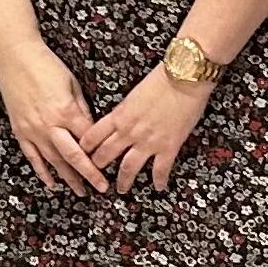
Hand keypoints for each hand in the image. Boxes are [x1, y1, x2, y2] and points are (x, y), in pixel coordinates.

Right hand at [0, 39, 107, 193]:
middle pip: (73, 157)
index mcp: (66, 111)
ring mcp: (33, 130)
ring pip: (53, 161)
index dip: (100, 154)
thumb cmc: (44, 64)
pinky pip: (32, 157)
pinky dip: (42, 172)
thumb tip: (91, 126)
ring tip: (79, 191)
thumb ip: (82, 108)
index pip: (88, 140)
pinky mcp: (21, 130)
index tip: (110, 164)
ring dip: (68, 178)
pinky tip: (51, 182)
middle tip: (100, 188)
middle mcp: (49, 125)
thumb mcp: (73, 84)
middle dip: (89, 175)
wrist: (16, 56)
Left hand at [77, 64, 216, 193]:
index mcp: (119, 115)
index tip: (82, 153)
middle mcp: (129, 131)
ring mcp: (148, 142)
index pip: (93, 135)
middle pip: (106, 155)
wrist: (185, 77)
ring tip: (121, 189)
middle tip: (96, 173)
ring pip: (128, 168)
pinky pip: (160, 170)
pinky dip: (159, 181)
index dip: (85, 147)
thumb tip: (120, 118)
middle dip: (98, 166)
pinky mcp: (168, 147)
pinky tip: (158, 187)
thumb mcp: (133, 93)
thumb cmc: (162, 79)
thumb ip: (124, 110)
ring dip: (123, 181)